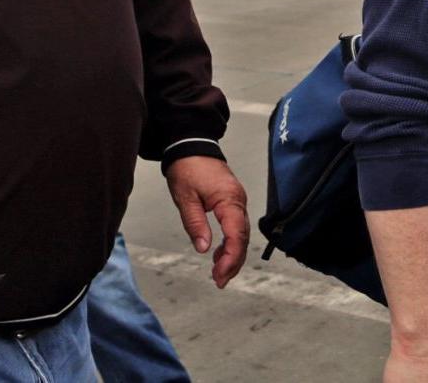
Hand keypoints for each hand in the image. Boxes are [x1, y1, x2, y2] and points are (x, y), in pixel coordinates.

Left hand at [165, 155, 249, 287]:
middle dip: (233, 262)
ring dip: (232, 255)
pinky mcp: (232, 201)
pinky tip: (218, 254)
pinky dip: (230, 243)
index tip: (220, 274)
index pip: (237, 234)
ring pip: (241, 234)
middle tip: (219, 281)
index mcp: (229, 199)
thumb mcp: (185, 198)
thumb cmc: (188, 168)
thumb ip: (195, 224)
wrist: (191, 146)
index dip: (231, 257)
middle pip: (242, 238)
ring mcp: (237, 201)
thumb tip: (203, 248)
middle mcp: (238, 201)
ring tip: (218, 274)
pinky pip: (237, 226)